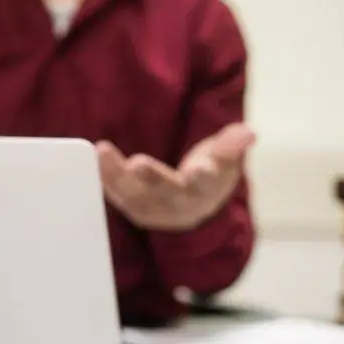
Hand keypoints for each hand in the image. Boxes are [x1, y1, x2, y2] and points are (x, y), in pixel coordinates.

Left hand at [95, 123, 254, 230]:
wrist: (193, 209)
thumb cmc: (209, 174)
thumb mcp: (225, 159)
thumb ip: (232, 145)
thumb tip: (248, 134)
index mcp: (206, 190)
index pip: (206, 184)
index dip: (204, 176)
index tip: (202, 168)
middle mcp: (180, 204)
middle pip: (166, 193)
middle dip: (153, 179)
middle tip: (138, 163)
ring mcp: (155, 209)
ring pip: (134, 197)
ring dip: (117, 176)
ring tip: (103, 152)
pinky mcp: (134, 208)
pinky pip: (117, 196)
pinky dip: (104, 179)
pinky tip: (95, 159)